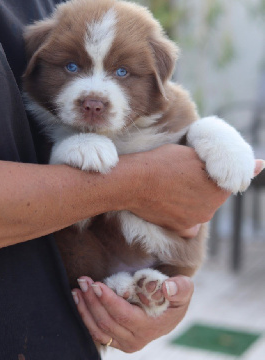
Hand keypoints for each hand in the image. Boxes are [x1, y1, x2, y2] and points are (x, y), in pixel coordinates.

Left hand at [72, 275, 192, 352]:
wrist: (170, 312)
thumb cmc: (175, 298)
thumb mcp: (184, 290)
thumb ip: (180, 287)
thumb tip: (168, 287)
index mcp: (150, 327)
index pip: (124, 316)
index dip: (108, 301)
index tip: (97, 284)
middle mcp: (135, 340)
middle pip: (107, 322)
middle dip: (92, 301)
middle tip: (83, 281)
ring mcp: (124, 342)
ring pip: (98, 329)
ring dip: (85, 309)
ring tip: (77, 289)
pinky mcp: (116, 340)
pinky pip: (96, 332)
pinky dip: (85, 317)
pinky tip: (78, 301)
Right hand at [126, 146, 263, 233]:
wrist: (133, 182)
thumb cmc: (164, 163)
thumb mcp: (195, 155)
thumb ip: (225, 162)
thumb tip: (262, 165)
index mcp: (217, 191)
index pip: (230, 182)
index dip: (226, 173)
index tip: (226, 170)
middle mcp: (210, 210)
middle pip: (213, 196)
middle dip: (205, 185)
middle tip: (186, 173)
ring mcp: (194, 222)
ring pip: (201, 207)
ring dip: (194, 198)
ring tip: (174, 185)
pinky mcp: (179, 229)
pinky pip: (189, 221)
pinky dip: (184, 212)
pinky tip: (172, 200)